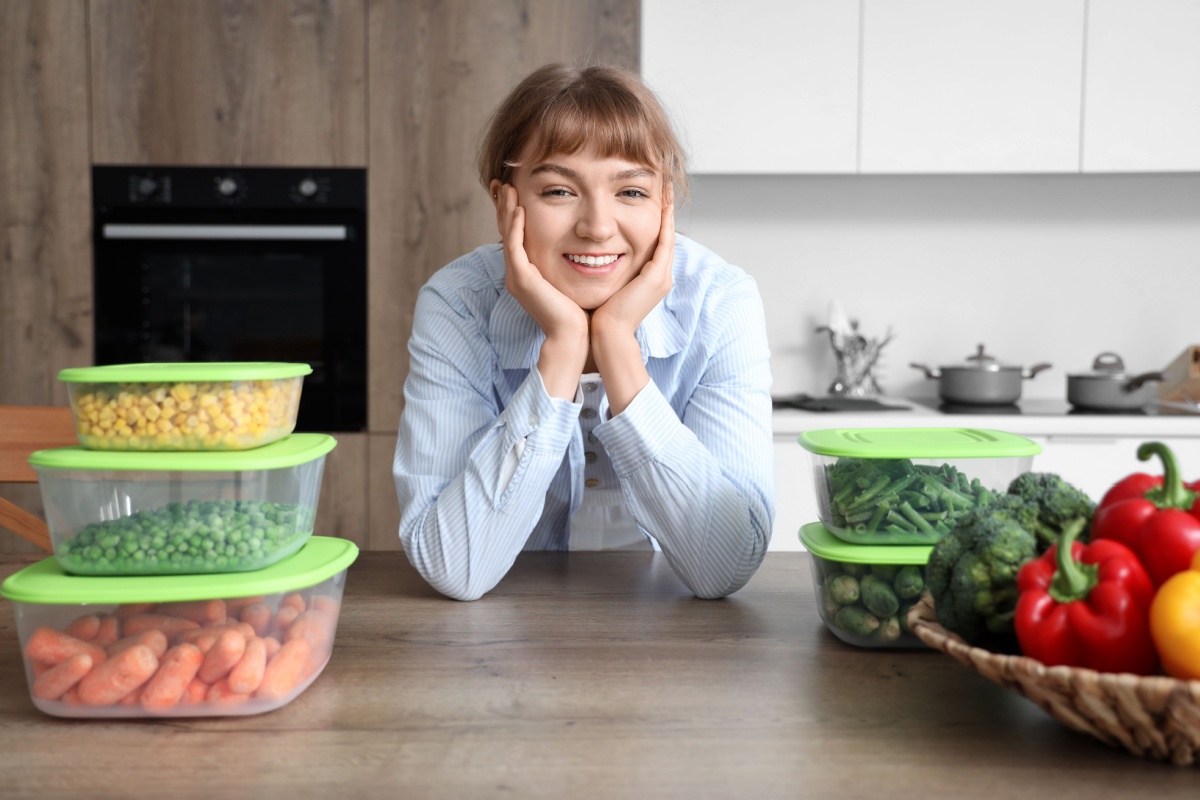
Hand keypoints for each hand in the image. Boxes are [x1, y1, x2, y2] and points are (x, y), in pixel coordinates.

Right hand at [493, 183, 588, 397]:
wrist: (576, 336)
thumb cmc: (579, 310)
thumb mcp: (570, 278)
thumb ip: (568, 261)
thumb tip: (581, 243)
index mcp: (526, 273)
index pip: (516, 236)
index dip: (513, 213)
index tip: (515, 190)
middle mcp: (517, 273)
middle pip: (506, 232)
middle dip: (504, 207)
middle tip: (503, 182)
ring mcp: (517, 277)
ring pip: (507, 236)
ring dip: (507, 210)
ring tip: (507, 188)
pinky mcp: (523, 280)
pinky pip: (515, 247)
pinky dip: (516, 227)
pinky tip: (520, 209)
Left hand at [589, 191, 674, 412]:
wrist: (606, 336)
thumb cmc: (600, 315)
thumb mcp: (606, 286)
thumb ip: (606, 270)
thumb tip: (594, 257)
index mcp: (650, 279)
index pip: (656, 241)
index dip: (655, 218)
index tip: (650, 196)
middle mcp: (661, 275)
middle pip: (666, 234)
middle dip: (665, 208)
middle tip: (662, 182)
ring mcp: (662, 276)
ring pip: (669, 234)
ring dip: (667, 209)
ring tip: (664, 185)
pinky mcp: (657, 277)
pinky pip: (664, 240)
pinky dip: (664, 220)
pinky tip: (662, 201)